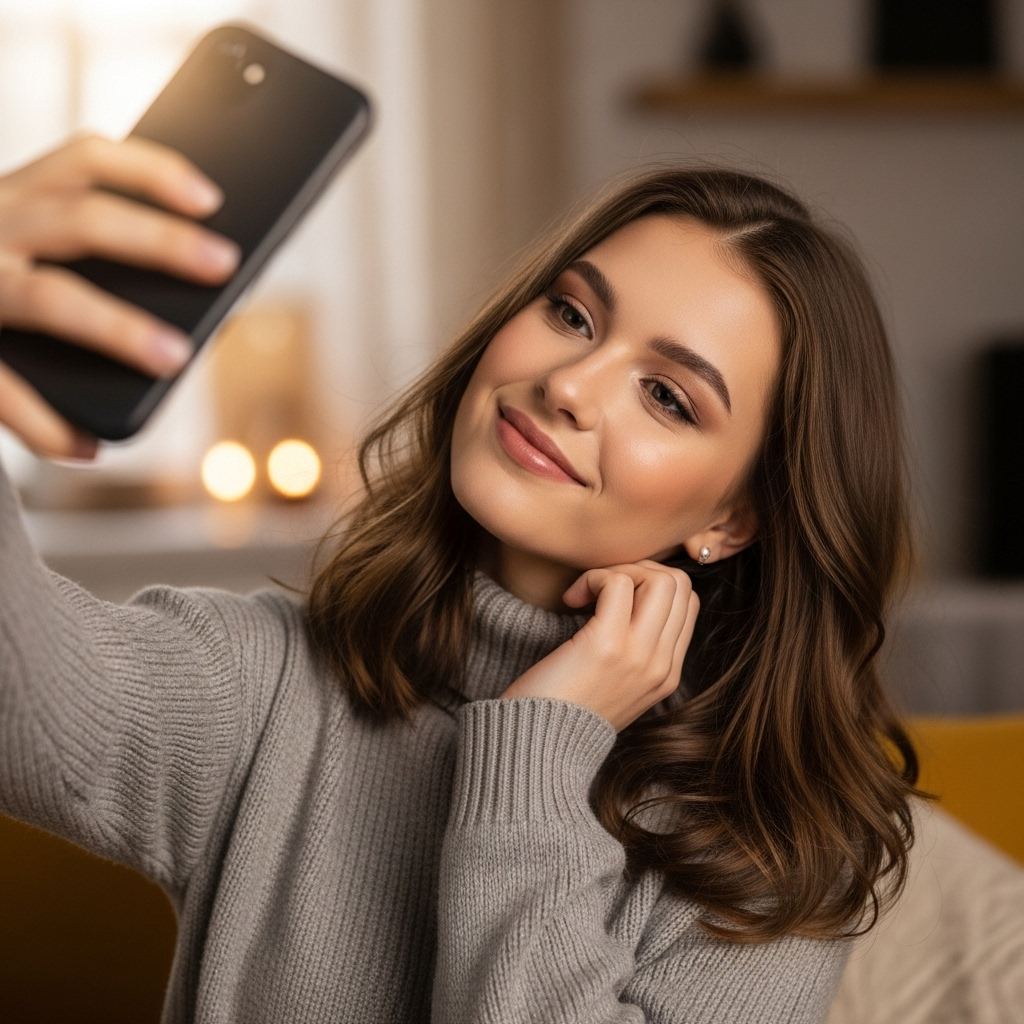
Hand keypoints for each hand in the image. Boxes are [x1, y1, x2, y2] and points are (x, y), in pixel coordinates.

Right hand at [0, 134, 240, 458]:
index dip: (151, 171)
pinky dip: (46, 424)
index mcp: (10, 200)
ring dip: (119, 328)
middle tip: (224, 263)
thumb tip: (194, 307)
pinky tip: (86, 447)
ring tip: (176, 358)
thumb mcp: (13, 250)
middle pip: (81, 219)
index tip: (212, 197)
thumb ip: (73, 261)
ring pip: (49, 296)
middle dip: (159, 240)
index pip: (84, 161)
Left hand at [501, 560, 699, 731]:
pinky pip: (617, 583)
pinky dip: (593, 578)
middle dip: (638, 569)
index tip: (611, 598)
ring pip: (660, 579)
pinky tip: (571, 599)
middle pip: (679, 584)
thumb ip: (633, 652)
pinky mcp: (607, 645)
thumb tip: (627, 599)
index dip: (651, 583)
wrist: (535, 747)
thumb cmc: (560, 710)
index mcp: (666, 675)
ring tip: (587, 592)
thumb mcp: (613, 685)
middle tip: (600, 587)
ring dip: (618, 571)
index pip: (687, 603)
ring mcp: (639, 655)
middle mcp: (661, 665)